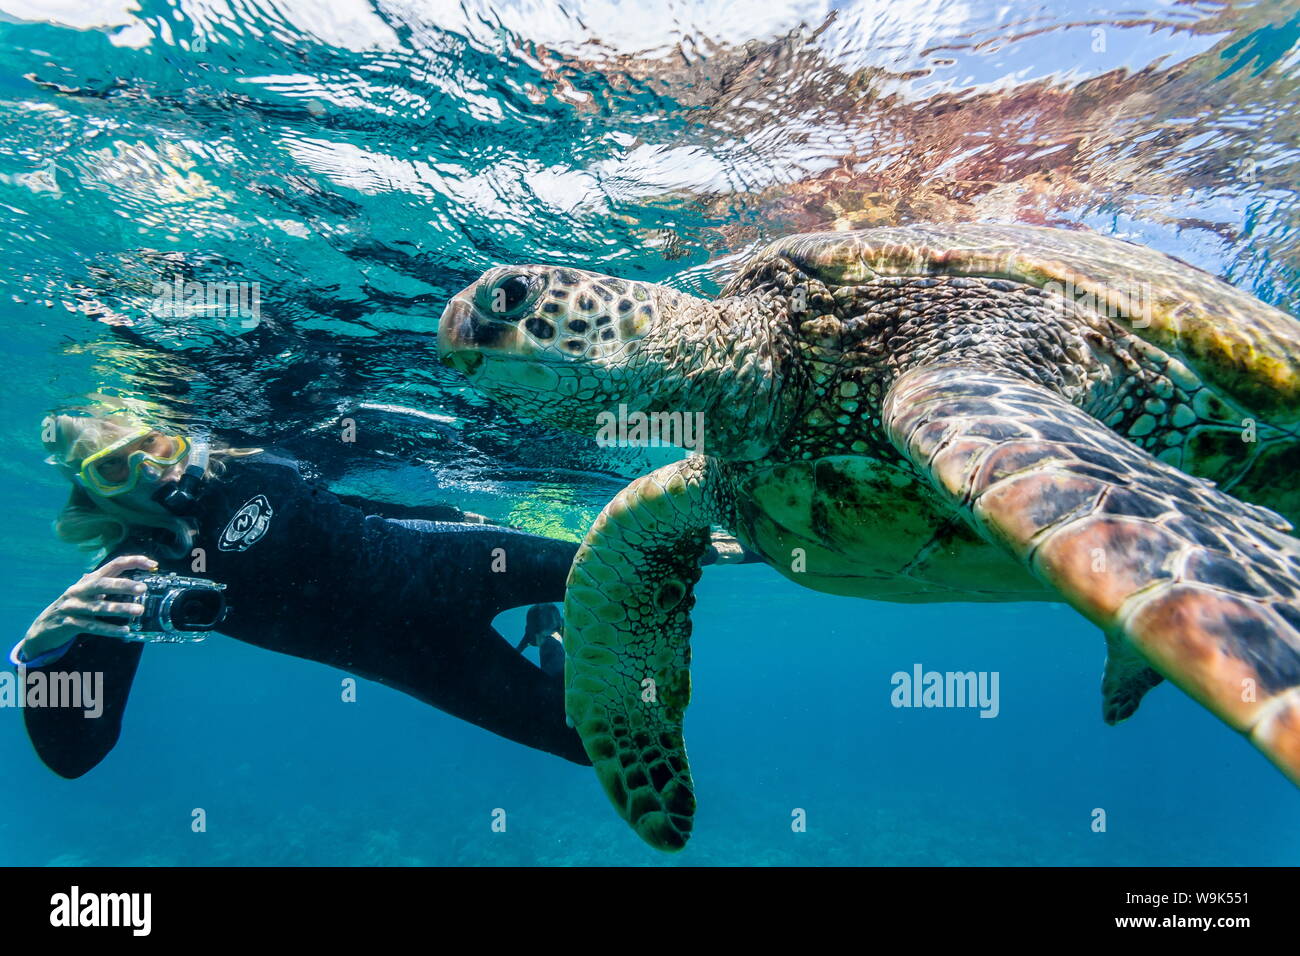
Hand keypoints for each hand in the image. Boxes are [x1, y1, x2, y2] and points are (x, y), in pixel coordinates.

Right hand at [19, 555, 155, 659]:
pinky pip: (93, 627)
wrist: (45, 626)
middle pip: (103, 584)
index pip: (112, 564)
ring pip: (98, 607)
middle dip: (123, 585)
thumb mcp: (90, 592)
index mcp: (89, 580)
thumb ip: (110, 585)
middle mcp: (79, 590)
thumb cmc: (76, 606)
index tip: (151, 564)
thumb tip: (140, 583)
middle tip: (143, 588)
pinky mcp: (69, 624)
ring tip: (139, 610)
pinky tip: (125, 631)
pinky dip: (110, 630)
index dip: (132, 562)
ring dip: (120, 608)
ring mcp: (73, 607)